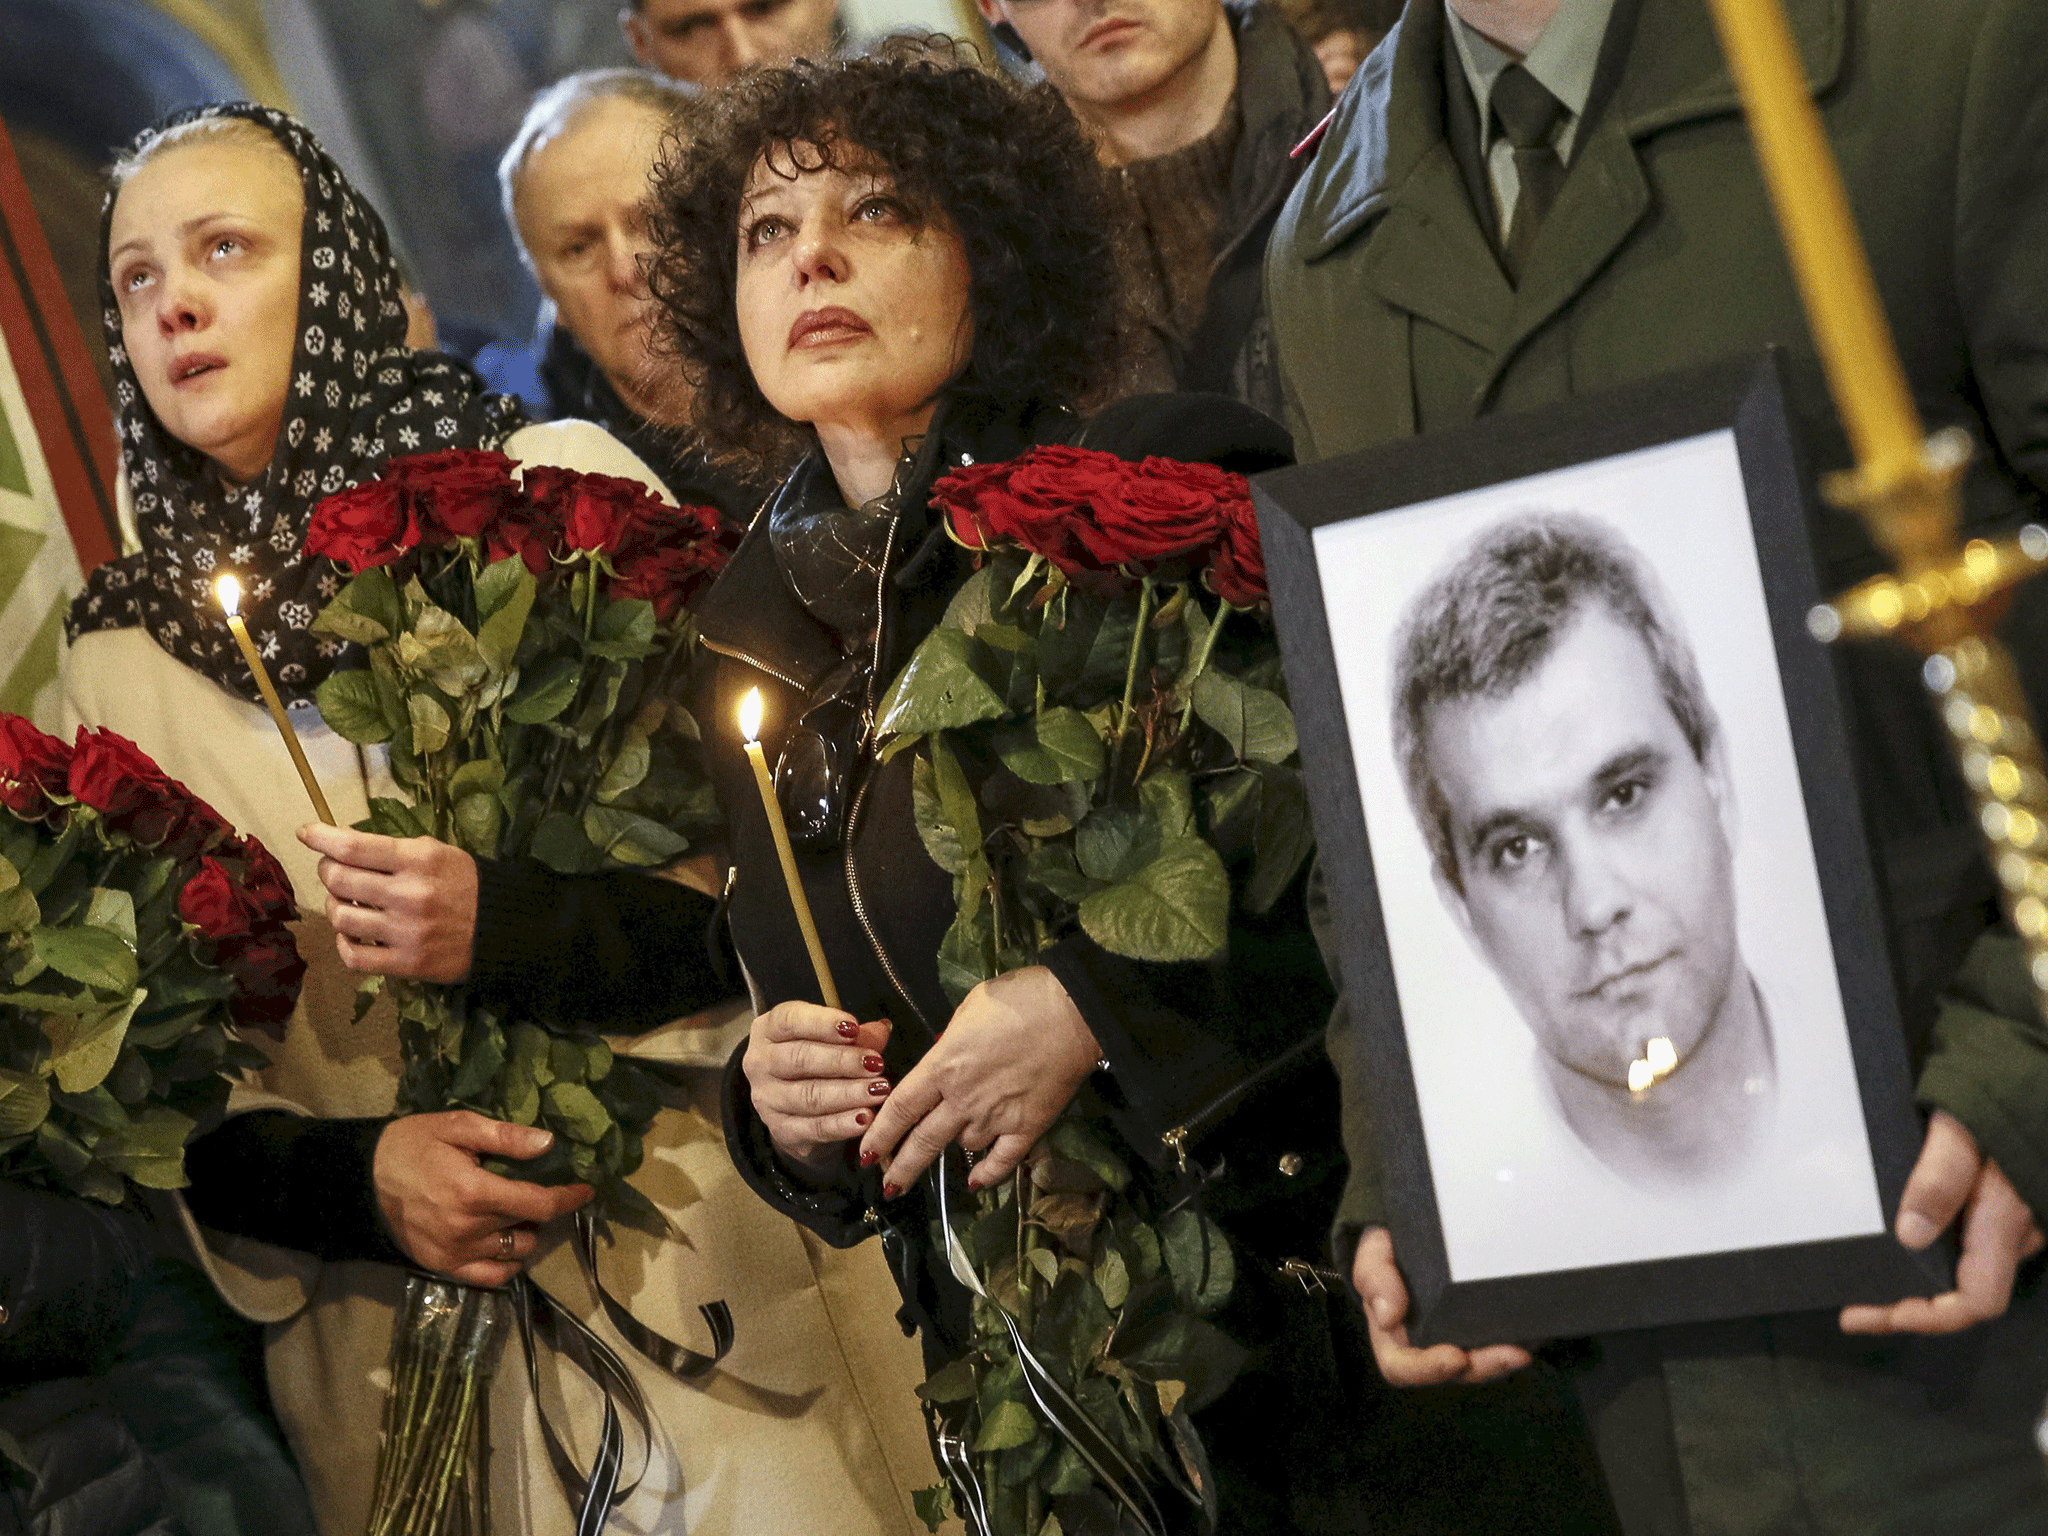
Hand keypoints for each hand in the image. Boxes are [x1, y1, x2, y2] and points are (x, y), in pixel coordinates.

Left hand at [299, 823, 477, 981]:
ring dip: (334, 906)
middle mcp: (409, 894)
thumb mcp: (439, 852)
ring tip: (347, 902)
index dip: (320, 837)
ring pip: (340, 917)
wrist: (504, 930)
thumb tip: (345, 848)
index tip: (306, 833)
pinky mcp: (406, 963)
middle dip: (328, 870)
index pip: (353, 846)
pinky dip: (343, 943)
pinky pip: (353, 956)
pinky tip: (351, 934)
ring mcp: (406, 932)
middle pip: (339, 879)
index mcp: (419, 860)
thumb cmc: (468, 884)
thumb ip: (395, 850)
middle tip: (334, 870)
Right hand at [373, 1111, 592, 1286]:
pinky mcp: (441, 1266)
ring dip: (524, 1236)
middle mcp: (468, 1229)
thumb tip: (547, 1144)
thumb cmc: (412, 1145)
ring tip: (517, 1214)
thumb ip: (504, 1137)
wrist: (362, 1178)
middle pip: (528, 1228)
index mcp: (475, 1192)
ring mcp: (454, 1253)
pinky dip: (505, 1264)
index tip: (586, 1190)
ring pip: (513, 1254)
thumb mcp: (457, 1127)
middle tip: (539, 1192)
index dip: (568, 1198)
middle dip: (543, 1211)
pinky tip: (504, 1244)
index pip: (539, 1204)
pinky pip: (489, 1278)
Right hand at [741, 1002, 893, 1180]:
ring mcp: (767, 1100)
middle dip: (842, 1061)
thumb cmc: (817, 1062)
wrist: (797, 1109)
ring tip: (878, 1091)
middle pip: (799, 1058)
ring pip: (809, 1096)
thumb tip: (880, 1030)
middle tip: (876, 1064)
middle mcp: (760, 1063)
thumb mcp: (833, 1040)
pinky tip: (865, 1118)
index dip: (821, 1023)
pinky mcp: (781, 1130)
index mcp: (768, 1030)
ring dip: (848, 1094)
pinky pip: (815, 1127)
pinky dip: (842, 1124)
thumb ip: (857, 1034)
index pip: (788, 1020)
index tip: (853, 1027)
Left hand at [859, 966, 1099, 1196]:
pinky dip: (988, 1174)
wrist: (1073, 1011)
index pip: (900, 1108)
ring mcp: (995, 1117)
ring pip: (962, 1146)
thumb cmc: (1018, 998)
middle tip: (888, 1187)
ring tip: (950, 1147)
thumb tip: (942, 1057)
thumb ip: (949, 1041)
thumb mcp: (969, 1009)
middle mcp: (962, 1098)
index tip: (865, 1153)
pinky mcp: (1027, 1127)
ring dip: (952, 1147)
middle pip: (923, 1141)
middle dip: (901, 1168)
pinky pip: (1002, 1161)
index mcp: (943, 1066)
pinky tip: (976, 1181)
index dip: (880, 1134)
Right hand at [1351, 1227, 1532, 1385]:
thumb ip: (1376, 1281)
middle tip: (1512, 1354)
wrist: (1409, 1238)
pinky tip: (1535, 1331)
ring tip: (1526, 1345)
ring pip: (1482, 1363)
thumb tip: (1389, 1316)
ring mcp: (1458, 1341)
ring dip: (1504, 1359)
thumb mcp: (1372, 1258)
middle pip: (1455, 1371)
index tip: (1454, 1358)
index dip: (1430, 1369)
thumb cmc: (1387, 1255)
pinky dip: (1519, 1339)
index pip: (1406, 1368)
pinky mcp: (1482, 1330)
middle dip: (1484, 1366)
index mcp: (1395, 1342)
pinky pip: (1501, 1343)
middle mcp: (1429, 1348)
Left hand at [1840, 1109, 2044, 1335]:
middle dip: (1913, 1309)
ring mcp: (2018, 1216)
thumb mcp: (1959, 1129)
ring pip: (1971, 1268)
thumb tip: (1909, 1235)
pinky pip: (1974, 1241)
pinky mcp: (2009, 1200)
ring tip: (1870, 1285)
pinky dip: (1938, 1255)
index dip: (1928, 1319)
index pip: (1976, 1299)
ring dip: (1924, 1284)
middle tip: (1857, 1310)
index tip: (1872, 1314)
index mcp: (2006, 1219)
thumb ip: (1939, 1180)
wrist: (2029, 1058)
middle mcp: (2019, 1228)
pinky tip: (1905, 1245)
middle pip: (1969, 1292)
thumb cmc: (1998, 1089)